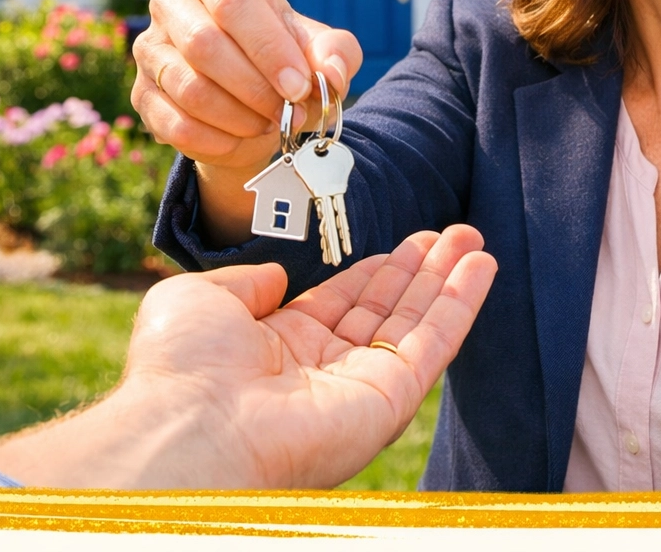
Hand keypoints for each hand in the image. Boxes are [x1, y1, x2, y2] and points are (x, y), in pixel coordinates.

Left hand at [0, 226, 496, 488]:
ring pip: (416, 325)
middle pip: (386, 312)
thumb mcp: (200, 299)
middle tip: (452, 234)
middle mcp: (323, 372)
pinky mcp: (389, 400)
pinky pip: (434, 344)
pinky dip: (461, 303)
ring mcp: (359, 388)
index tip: (407, 244)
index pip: (342, 305)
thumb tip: (280, 276)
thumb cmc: (181, 368)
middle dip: (420, 272)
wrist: (190, 425)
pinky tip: (479, 266)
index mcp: (278, 350)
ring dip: (449, 281)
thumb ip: (245, 282)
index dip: (376, 272)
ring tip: (473, 238)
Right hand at [132, 0, 363, 238]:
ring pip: (188, 87)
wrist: (250, 100)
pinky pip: (174, 123)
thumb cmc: (283, 59)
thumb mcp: (319, 48)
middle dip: (255, 88)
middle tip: (289, 112)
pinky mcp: (141, 93)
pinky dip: (216, 140)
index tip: (299, 86)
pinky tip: (241, 139)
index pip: (236, 2)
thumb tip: (332, 73)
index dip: (269, 48)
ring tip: (270, 123)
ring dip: (238, 116)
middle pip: (205, 44)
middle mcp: (172, 2)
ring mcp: (149, 48)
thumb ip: (337, 53)